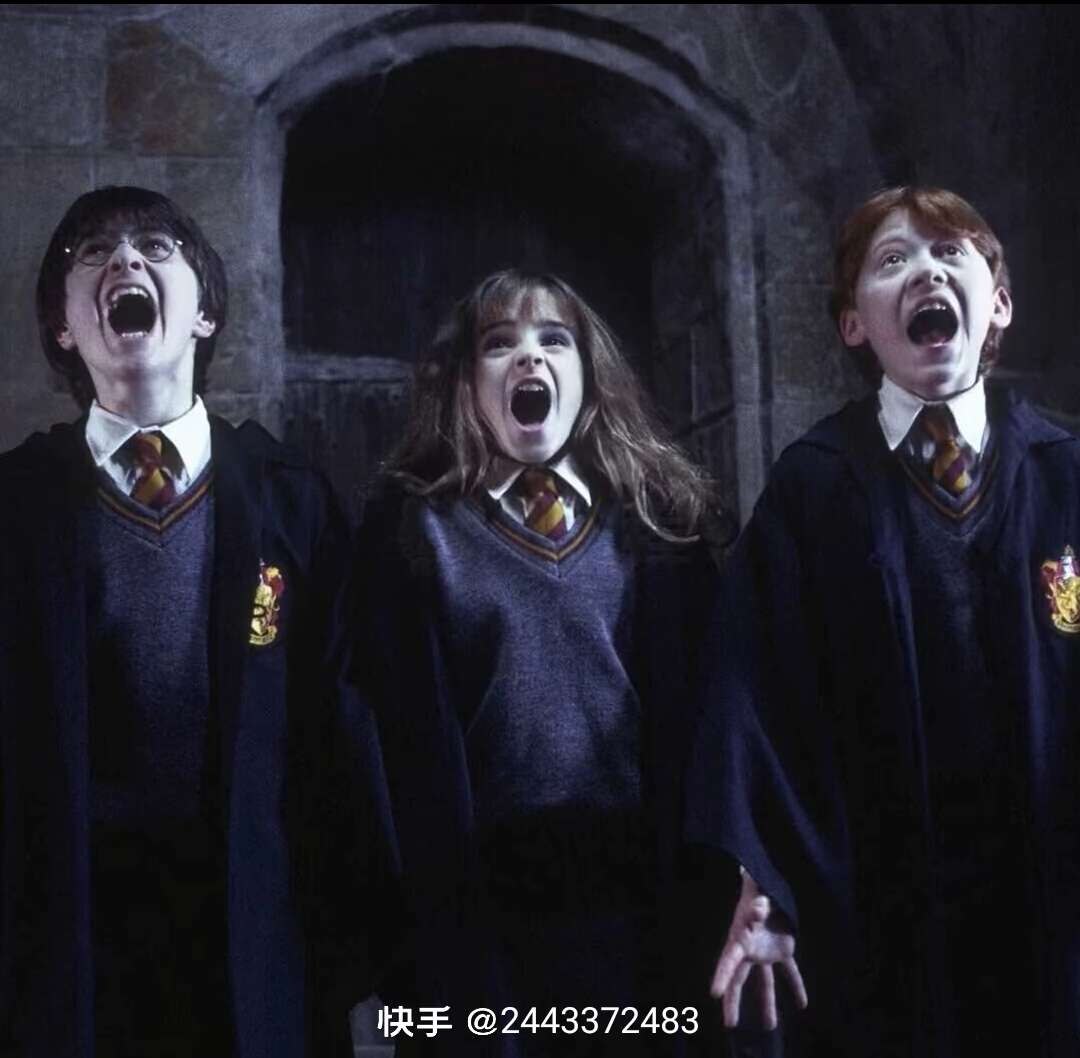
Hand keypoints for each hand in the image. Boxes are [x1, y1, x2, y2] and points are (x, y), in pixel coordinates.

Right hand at [710, 870, 807, 1029]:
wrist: (769, 888)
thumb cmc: (759, 890)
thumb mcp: (758, 895)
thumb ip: (758, 903)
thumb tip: (759, 908)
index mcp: (740, 938)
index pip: (728, 960)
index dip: (721, 976)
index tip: (714, 993)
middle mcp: (750, 950)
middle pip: (738, 979)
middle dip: (733, 1001)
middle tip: (730, 1024)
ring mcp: (765, 953)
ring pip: (765, 983)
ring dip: (767, 1004)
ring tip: (770, 1025)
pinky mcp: (782, 951)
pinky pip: (789, 972)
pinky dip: (796, 986)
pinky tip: (803, 1003)